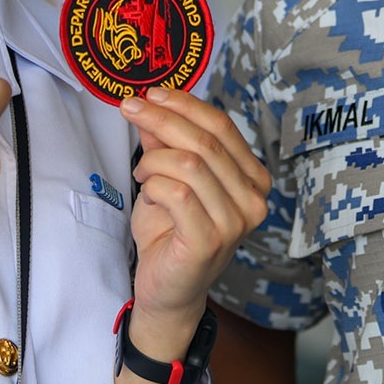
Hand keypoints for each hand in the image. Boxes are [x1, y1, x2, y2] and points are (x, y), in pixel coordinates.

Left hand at [119, 88, 269, 348]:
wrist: (167, 291)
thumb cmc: (170, 234)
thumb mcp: (165, 177)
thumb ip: (164, 143)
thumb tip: (150, 105)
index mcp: (252, 178)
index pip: (223, 126)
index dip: (186, 104)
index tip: (152, 93)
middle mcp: (253, 199)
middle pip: (207, 141)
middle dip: (163, 119)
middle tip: (130, 108)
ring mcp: (235, 222)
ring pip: (191, 164)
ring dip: (155, 160)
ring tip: (141, 172)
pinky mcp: (210, 241)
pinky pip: (178, 193)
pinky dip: (154, 186)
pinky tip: (149, 194)